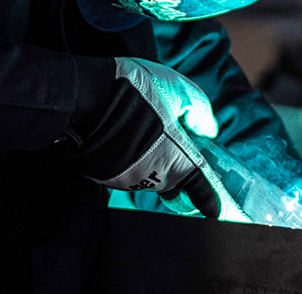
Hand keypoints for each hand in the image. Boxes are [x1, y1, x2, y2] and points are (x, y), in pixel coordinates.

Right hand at [71, 57, 223, 217]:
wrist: (85, 97)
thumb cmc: (136, 91)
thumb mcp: (178, 89)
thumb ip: (198, 110)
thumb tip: (207, 129)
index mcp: (178, 160)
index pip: (201, 188)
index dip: (211, 200)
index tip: (216, 211)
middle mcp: (154, 176)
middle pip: (172, 180)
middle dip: (175, 165)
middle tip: (169, 138)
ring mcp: (126, 179)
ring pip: (146, 173)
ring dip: (149, 158)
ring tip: (139, 125)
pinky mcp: (104, 177)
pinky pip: (123, 170)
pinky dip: (128, 157)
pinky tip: (121, 132)